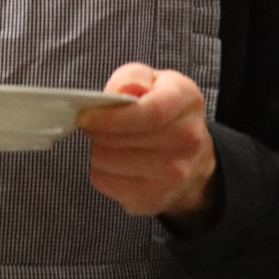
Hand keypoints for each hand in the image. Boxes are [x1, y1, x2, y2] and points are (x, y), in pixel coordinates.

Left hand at [74, 63, 221, 230]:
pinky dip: (100, 171)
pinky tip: (114, 163)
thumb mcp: (152, 80)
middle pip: (123, 139)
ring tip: (108, 143)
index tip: (85, 116)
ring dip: (98, 150)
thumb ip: (132, 79)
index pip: (149, 113)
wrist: (193, 157)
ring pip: (108, 161)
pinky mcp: (154, 199)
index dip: (111, 116)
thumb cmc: (165, 112)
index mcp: (187, 101)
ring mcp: (175, 175)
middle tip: (94, 125)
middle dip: (98, 131)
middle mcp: (189, 140)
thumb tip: (121, 92)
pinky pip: (105, 182)